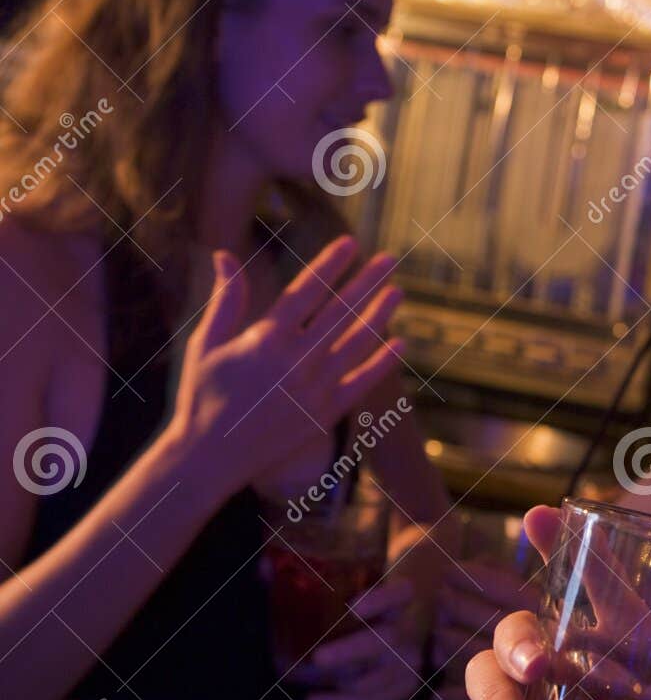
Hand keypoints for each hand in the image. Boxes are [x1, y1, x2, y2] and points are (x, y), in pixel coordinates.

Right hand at [170, 236, 404, 499]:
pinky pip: (361, 384)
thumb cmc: (202, 395)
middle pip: (339, 312)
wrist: (208, 457)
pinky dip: (382, 364)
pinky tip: (400, 344)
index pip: (305, 291)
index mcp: (265, 339)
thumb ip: (226, 300)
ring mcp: (313, 388)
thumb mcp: (205, 343)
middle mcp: (295, 360)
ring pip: (356, 344)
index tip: (349, 242)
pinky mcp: (324, 414)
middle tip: (390, 259)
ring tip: (398, 292)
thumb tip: (225, 254)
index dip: (329, 265)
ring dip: (379, 316)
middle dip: (366, 282)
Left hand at [303, 577, 425, 699]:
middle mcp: (405, 629)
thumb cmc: (356, 602)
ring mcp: (407, 659)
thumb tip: (264, 568)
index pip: (402, 594)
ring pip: (385, 676)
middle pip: (389, 639)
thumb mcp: (340, 586)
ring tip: (314, 683)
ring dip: (351, 684)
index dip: (381, 600)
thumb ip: (303, 574)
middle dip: (354, 650)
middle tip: (320, 658)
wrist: (388, 626)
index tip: (352, 606)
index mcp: (395, 599)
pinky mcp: (402, 685)